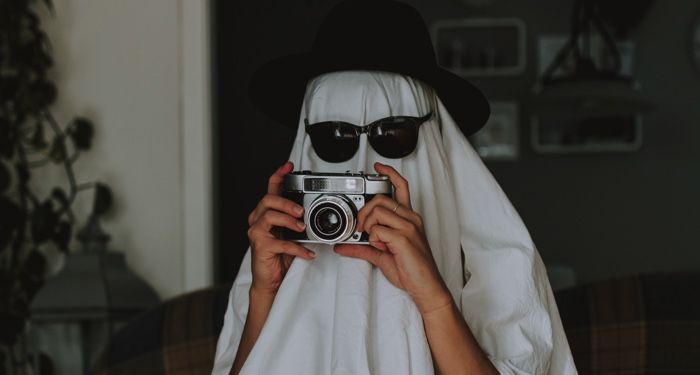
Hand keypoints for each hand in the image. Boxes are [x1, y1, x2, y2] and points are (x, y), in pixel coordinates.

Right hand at [247, 161, 315, 295]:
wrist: (271, 281)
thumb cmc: (280, 256)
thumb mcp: (290, 233)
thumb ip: (295, 219)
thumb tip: (309, 209)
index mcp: (265, 213)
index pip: (270, 189)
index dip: (278, 175)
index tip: (289, 166)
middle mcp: (257, 220)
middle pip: (268, 200)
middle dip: (286, 202)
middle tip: (301, 211)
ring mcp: (257, 234)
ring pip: (269, 216)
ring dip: (289, 221)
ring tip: (303, 228)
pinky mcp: (261, 248)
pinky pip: (280, 243)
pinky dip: (297, 248)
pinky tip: (307, 253)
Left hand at [334, 162, 451, 314]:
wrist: (426, 286)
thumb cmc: (411, 270)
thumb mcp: (382, 255)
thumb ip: (362, 248)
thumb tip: (343, 247)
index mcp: (408, 218)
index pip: (402, 186)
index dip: (389, 173)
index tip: (377, 167)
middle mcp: (410, 218)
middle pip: (381, 198)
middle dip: (365, 211)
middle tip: (362, 228)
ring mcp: (409, 227)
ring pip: (378, 211)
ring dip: (368, 225)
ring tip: (373, 240)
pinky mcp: (404, 238)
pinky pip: (379, 229)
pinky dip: (373, 239)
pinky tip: (381, 248)